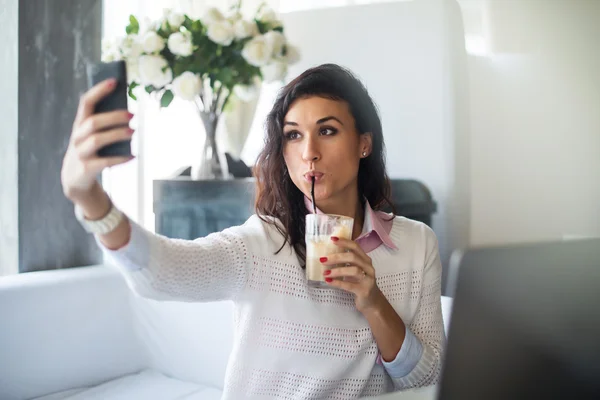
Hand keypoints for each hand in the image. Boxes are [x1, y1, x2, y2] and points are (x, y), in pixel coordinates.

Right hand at [61, 78, 134, 201]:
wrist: (75, 179)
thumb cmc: (90, 151)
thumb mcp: (92, 136)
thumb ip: (104, 125)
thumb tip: (128, 115)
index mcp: (79, 124)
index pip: (86, 103)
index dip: (99, 91)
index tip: (114, 81)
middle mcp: (77, 137)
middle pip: (93, 122)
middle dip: (113, 117)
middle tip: (132, 115)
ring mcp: (80, 153)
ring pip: (97, 140)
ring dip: (117, 135)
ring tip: (133, 133)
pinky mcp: (86, 168)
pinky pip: (104, 162)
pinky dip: (120, 159)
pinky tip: (132, 156)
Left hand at [320, 236, 384, 312]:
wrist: (372, 303)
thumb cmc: (360, 284)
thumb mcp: (355, 271)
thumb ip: (347, 263)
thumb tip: (327, 255)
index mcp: (365, 260)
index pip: (355, 247)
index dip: (344, 242)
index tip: (332, 239)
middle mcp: (368, 267)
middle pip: (353, 257)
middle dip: (336, 257)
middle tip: (323, 259)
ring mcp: (368, 279)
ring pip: (353, 270)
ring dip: (337, 270)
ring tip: (325, 272)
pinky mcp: (364, 290)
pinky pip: (349, 285)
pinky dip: (337, 282)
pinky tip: (328, 281)